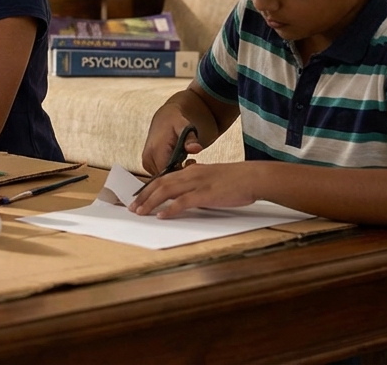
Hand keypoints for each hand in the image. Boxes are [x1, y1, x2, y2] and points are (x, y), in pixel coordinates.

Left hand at [130, 162, 258, 217]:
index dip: (148, 188)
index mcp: (191, 171)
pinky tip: (161, 216)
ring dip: (150, 202)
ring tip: (140, 212)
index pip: (164, 178)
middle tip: (132, 207)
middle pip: (160, 184)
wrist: (253, 177)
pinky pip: (183, 202)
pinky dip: (170, 209)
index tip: (137, 197)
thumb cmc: (235, 180)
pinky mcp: (206, 194)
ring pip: (167, 191)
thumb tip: (186, 196)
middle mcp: (190, 174)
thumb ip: (197, 184)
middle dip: (143, 196)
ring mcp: (197, 183)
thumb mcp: (211, 177)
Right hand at [140, 110, 204, 174]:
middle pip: (165, 177)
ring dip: (174, 173)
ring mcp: (146, 162)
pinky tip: (177, 162)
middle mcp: (148, 158)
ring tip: (184, 160)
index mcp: (156, 150)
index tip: (191, 165)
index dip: (181, 173)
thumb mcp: (185, 127)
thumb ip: (190, 139)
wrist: (164, 118)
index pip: (168, 174)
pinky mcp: (147, 165)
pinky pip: (159, 174)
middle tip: (189, 161)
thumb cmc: (175, 122)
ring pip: (162, 177)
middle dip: (179, 173)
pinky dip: (169, 171)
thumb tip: (196, 149)